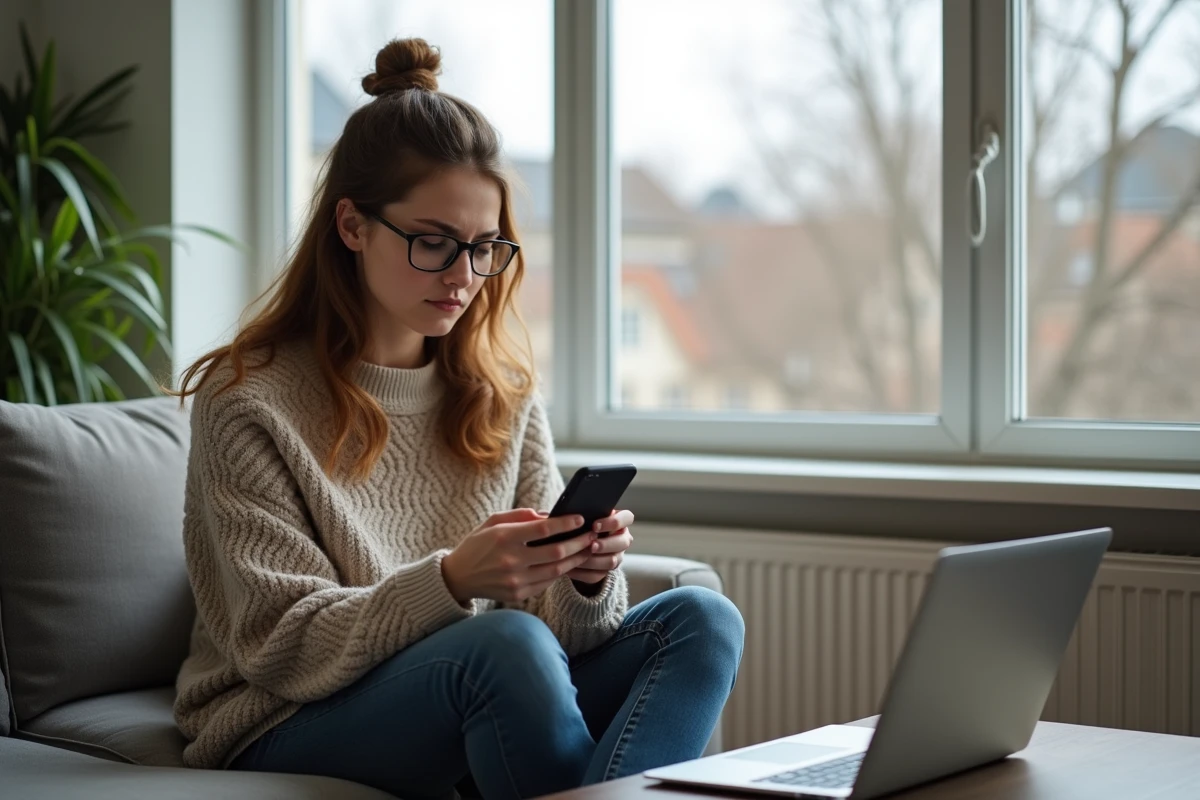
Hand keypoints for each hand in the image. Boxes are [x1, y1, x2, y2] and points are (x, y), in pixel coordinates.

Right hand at [441, 508, 597, 603]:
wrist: (458, 577)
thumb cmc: (478, 544)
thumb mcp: (493, 522)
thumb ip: (521, 515)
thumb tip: (550, 515)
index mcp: (504, 538)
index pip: (544, 529)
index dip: (566, 523)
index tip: (580, 518)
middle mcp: (511, 561)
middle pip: (556, 552)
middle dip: (579, 542)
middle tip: (592, 534)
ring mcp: (515, 581)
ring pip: (556, 570)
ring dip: (575, 559)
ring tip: (587, 549)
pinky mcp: (518, 595)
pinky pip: (547, 583)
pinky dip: (561, 572)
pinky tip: (569, 563)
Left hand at [568, 509, 634, 585]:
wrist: (579, 544)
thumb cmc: (584, 524)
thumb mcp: (588, 517)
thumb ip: (588, 515)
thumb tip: (575, 516)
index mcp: (621, 522)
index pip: (627, 518)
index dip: (613, 522)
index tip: (595, 525)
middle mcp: (623, 540)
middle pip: (622, 543)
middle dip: (605, 545)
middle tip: (591, 545)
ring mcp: (617, 557)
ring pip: (611, 562)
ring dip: (594, 560)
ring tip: (577, 557)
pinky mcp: (606, 572)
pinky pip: (597, 575)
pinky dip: (583, 573)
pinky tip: (570, 568)